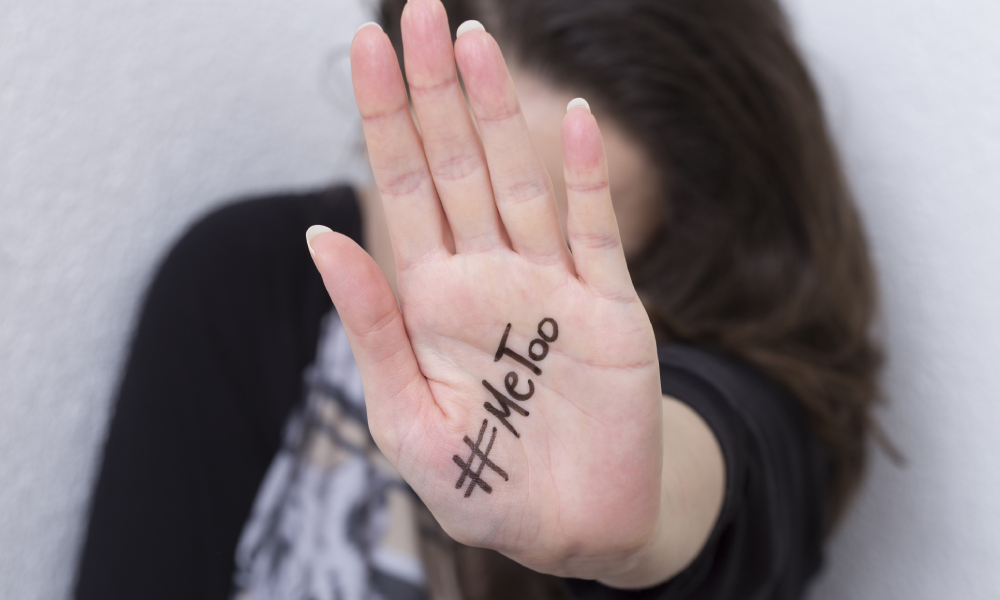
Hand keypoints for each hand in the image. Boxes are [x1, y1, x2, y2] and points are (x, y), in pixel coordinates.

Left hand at [309, 0, 668, 582]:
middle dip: (435, 90)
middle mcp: (490, 278)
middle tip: (420, 13)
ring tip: (473, 40)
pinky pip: (595, 233)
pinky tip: (570, 121)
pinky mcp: (611, 312)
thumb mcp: (406, 418)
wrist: (571, 531)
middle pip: (456, 165)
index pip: (402, 190)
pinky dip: (585, 178)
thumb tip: (320, 236)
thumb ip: (371, 327)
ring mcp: (551, 288)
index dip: (385, 119)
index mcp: (434, 301)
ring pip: (519, 181)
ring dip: (497, 113)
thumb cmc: (482, 487)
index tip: (368, 50)